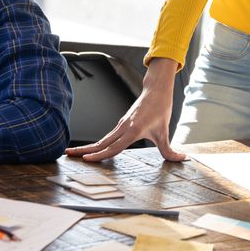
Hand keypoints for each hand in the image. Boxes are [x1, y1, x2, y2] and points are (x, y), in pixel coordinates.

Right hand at [65, 57, 186, 161]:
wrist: (156, 90)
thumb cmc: (161, 109)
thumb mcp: (165, 132)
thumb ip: (170, 150)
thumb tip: (182, 159)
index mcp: (133, 131)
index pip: (114, 147)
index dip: (100, 155)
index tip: (86, 159)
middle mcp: (123, 128)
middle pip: (100, 143)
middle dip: (83, 150)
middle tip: (67, 156)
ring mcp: (120, 125)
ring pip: (102, 139)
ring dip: (87, 147)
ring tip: (72, 153)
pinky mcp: (121, 123)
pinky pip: (107, 136)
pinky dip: (97, 143)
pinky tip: (91, 150)